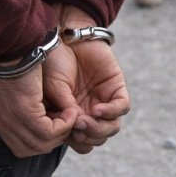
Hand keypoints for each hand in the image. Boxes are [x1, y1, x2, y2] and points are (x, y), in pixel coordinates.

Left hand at [0, 59, 77, 157]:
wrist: (11, 43)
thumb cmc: (16, 58)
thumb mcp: (16, 88)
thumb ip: (24, 107)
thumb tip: (45, 120)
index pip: (18, 145)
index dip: (39, 140)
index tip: (54, 124)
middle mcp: (0, 122)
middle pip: (29, 149)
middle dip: (52, 140)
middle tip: (65, 123)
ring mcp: (11, 119)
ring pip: (41, 143)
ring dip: (61, 133)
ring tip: (70, 116)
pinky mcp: (25, 111)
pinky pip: (49, 131)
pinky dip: (64, 124)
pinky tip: (70, 112)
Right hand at [50, 5, 129, 153]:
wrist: (66, 35)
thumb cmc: (54, 61)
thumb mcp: (53, 88)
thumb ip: (64, 109)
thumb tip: (75, 129)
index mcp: (74, 115)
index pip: (81, 141)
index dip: (76, 141)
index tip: (67, 132)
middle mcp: (90, 110)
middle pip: (97, 138)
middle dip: (88, 136)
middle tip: (77, 126)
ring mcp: (104, 99)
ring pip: (111, 127)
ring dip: (99, 129)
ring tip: (86, 119)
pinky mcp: (116, 87)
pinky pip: (121, 107)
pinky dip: (111, 112)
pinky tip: (97, 109)